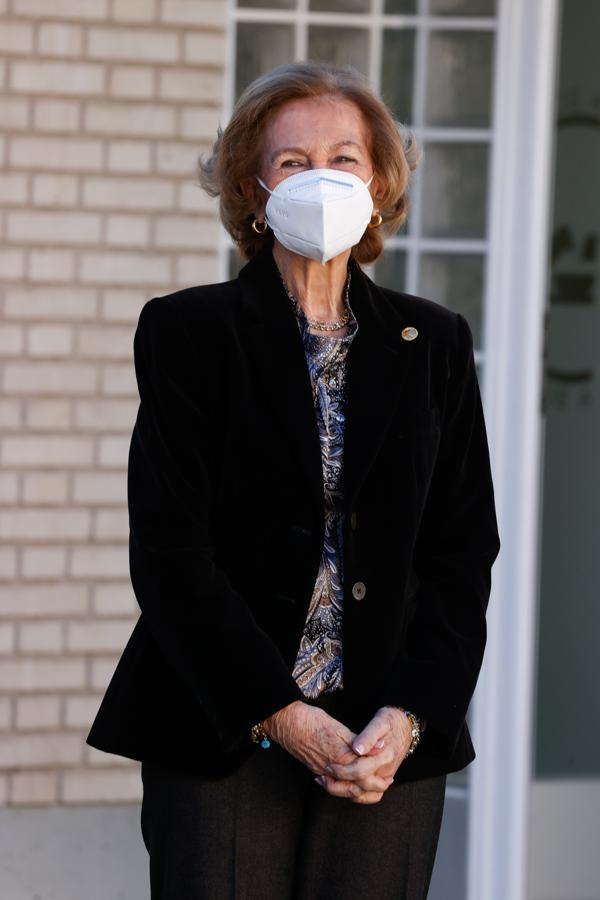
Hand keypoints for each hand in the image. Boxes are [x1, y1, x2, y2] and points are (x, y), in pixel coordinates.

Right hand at [261, 701, 387, 801]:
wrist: (287, 723)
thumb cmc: (312, 721)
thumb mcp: (339, 727)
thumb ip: (360, 741)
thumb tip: (381, 747)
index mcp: (340, 757)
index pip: (366, 773)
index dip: (379, 771)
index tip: (388, 765)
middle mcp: (331, 769)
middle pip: (357, 788)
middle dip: (374, 787)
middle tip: (386, 781)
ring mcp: (322, 772)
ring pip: (345, 791)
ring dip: (362, 790)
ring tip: (373, 783)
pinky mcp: (316, 770)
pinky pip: (334, 785)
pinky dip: (346, 787)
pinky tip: (352, 782)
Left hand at [315, 706, 412, 803]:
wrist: (406, 727)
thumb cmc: (391, 721)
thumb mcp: (381, 722)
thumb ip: (369, 736)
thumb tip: (357, 749)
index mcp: (385, 757)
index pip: (360, 771)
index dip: (342, 770)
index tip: (328, 765)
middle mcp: (385, 772)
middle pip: (360, 787)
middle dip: (338, 784)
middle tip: (322, 774)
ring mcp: (384, 778)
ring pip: (363, 795)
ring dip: (343, 792)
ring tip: (326, 782)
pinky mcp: (382, 779)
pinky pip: (368, 795)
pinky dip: (353, 794)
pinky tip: (340, 785)